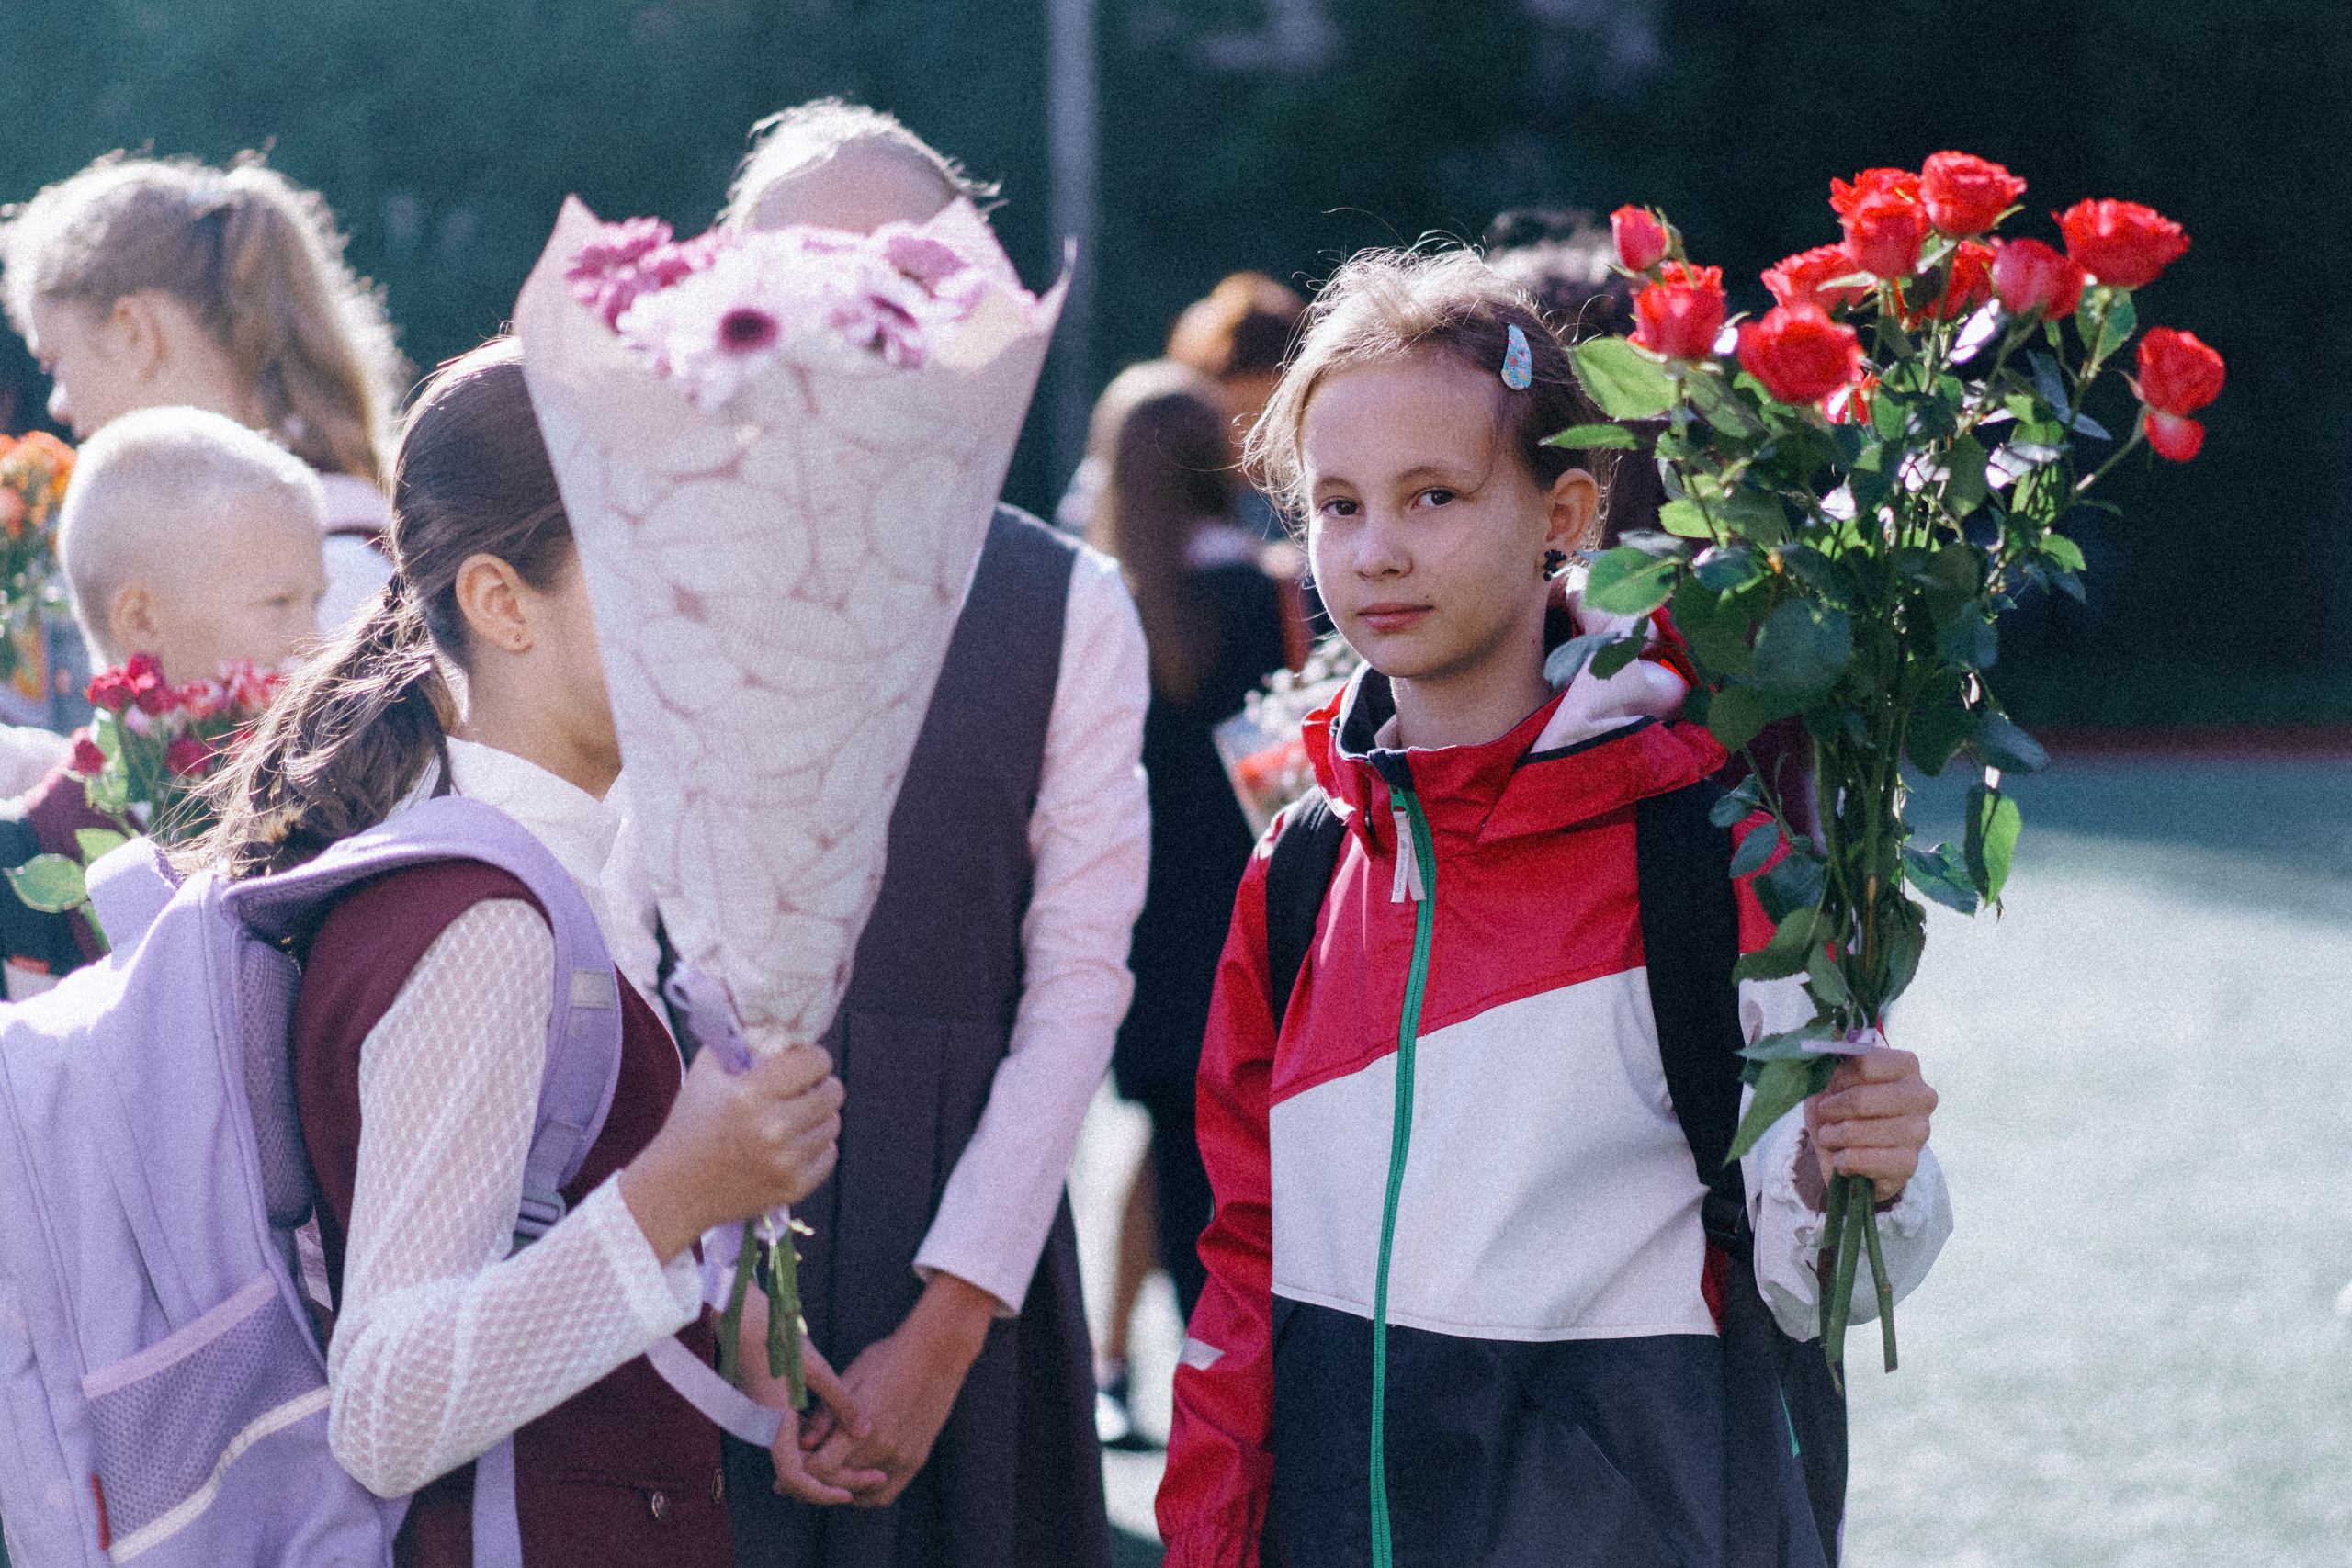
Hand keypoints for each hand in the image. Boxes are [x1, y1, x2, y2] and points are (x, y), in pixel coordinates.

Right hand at [619, 1044, 843, 1262]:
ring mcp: (786, 1160)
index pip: (815, 1061)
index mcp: (751, 1094)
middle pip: (833, 1092)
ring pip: (832, 1124)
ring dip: (818, 1117)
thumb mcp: (705, 1075)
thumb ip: (738, 1043)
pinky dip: (815, 1148)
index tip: (803, 1064)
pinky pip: (829, 1155)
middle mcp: (774, 1127)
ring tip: (793, 1119)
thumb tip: (774, 1027)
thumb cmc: (690, 1128)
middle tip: (805, 1090)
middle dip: (821, 1086)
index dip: (812, 1058)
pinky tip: (792, 1146)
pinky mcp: (794, 1186)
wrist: (675, 1191)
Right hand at [737, 1289, 881, 1504]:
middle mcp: (767, 1428)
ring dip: (828, 1463)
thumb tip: (866, 1430)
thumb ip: (840, 1401)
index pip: (795, 1478)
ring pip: (799, 1456)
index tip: (849, 1495)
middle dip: (835, 1480)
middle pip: (800, 1473)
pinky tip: (843, 1436)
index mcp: (774, 1424)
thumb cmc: (773, 1336)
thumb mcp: (814, 1368)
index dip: (821, 1493)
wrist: (737, 1313)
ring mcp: (767, 1419)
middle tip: (875, 1476)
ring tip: (865, 1460)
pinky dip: (819, 1444)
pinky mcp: (770, 1408)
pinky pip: (795, 1438)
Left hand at [799, 1272, 998, 1506]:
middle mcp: (881, 1448)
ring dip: (838, 1487)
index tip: (788, 1467)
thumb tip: (802, 1445)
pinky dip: (865, 1494)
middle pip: (836, 1482)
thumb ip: (825, 1415)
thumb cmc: (887, 1358)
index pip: (819, 1468)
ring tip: (823, 1477)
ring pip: (859, 1492)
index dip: (799, 1470)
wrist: (936, 1353)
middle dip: (812, 1481)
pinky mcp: (916, 1459)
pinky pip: (885, 1493)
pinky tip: (852, 1483)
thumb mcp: (850, 1379)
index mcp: (859, 1426)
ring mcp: (901, 1456)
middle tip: (798, 1478)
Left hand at [1801, 1044, 1937, 1208]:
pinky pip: (1862, 1160)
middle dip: (1831, 1109)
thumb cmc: (1842, 1109)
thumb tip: (1830, 1031)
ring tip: (1832, 1136)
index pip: (1864, 1062)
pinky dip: (1842, 1161)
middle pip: (1861, 1098)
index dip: (1837, 1077)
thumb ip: (1833, 1053)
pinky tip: (1844, 1159)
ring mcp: (1920, 1132)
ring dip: (1832, 1136)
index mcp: (1907, 1066)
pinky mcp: (1910, 1165)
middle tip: (1825, 1114)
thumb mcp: (1831, 1077)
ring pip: (1857, 1132)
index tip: (1829, 1086)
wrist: (1849, 1155)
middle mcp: (1922, 1096)